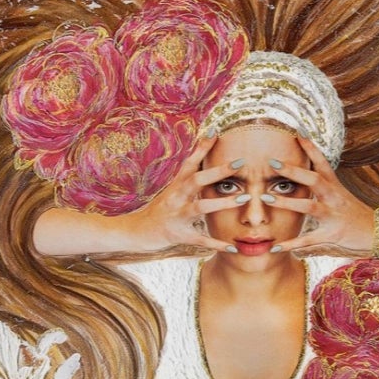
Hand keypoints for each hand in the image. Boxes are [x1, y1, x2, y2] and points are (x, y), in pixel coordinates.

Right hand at [142, 129, 231, 254]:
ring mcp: (177, 216)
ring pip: (200, 207)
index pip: (190, 162)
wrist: (134, 231)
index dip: (202, 147)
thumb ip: (187, 178)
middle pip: (197, 180)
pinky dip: (216, 243)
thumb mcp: (171, 191)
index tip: (216, 131)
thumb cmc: (158, 211)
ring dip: (223, 203)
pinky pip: (200, 239)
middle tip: (239, 162)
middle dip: (218, 171)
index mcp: (176, 185)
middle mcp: (176, 197)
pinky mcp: (178, 235)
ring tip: (244, 198)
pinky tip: (232, 247)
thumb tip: (201, 161)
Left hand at [267, 140, 377, 255]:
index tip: (297, 133)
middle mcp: (334, 198)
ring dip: (286, 202)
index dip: (310, 148)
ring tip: (266, 198)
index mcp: (336, 188)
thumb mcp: (343, 200)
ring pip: (309, 206)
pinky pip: (309, 240)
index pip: (322, 163)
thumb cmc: (360, 218)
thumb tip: (312, 181)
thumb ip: (326, 191)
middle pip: (314, 179)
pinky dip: (291, 244)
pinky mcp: (333, 235)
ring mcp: (334, 216)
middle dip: (294, 170)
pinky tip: (276, 247)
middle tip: (273, 162)